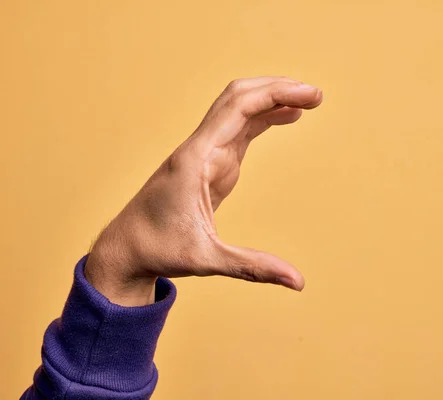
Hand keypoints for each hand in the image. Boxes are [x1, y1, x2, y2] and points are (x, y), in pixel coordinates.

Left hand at [85, 77, 322, 305]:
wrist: (125, 249)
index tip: (310, 95)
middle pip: (239, 97)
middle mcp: (200, 148)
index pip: (238, 109)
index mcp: (196, 159)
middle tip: (315, 94)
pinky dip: (264, 118)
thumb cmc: (158, 249)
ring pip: (239, 108)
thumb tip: (298, 282)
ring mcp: (204, 153)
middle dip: (277, 88)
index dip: (276, 94)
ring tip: (308, 99)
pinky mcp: (210, 163)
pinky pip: (240, 129)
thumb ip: (253, 267)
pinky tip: (285, 116)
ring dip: (272, 98)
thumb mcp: (206, 259)